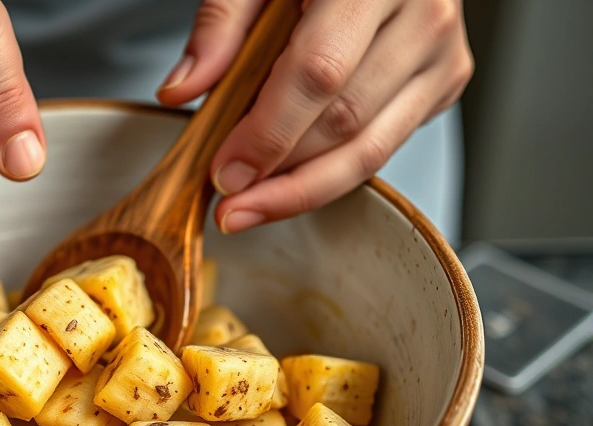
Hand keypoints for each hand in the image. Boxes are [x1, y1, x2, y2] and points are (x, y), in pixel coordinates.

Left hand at [158, 0, 473, 232]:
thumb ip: (219, 26)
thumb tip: (182, 89)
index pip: (318, 72)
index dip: (269, 132)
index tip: (227, 172)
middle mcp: (422, 15)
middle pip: (346, 121)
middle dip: (281, 175)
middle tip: (230, 201)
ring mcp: (442, 53)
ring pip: (371, 149)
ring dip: (305, 189)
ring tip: (253, 206)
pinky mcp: (445, 82)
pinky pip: (384, 147)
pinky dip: (333, 172)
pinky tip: (291, 181)